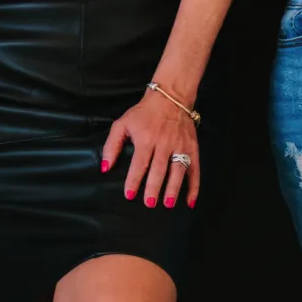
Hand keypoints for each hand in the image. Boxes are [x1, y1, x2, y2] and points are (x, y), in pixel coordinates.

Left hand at [101, 88, 199, 209]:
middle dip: (154, 187)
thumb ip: (112, 145)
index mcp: (146, 138)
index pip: (139, 162)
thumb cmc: (144, 113)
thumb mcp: (123, 123)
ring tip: (168, 204)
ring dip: (174, 188)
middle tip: (149, 203)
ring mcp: (180, 145)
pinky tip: (190, 201)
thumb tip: (105, 168)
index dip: (133, 180)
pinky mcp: (192, 146)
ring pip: (178, 170)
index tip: (129, 195)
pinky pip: (195, 168)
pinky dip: (194, 186)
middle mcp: (164, 142)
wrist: (170, 96)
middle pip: (159, 169)